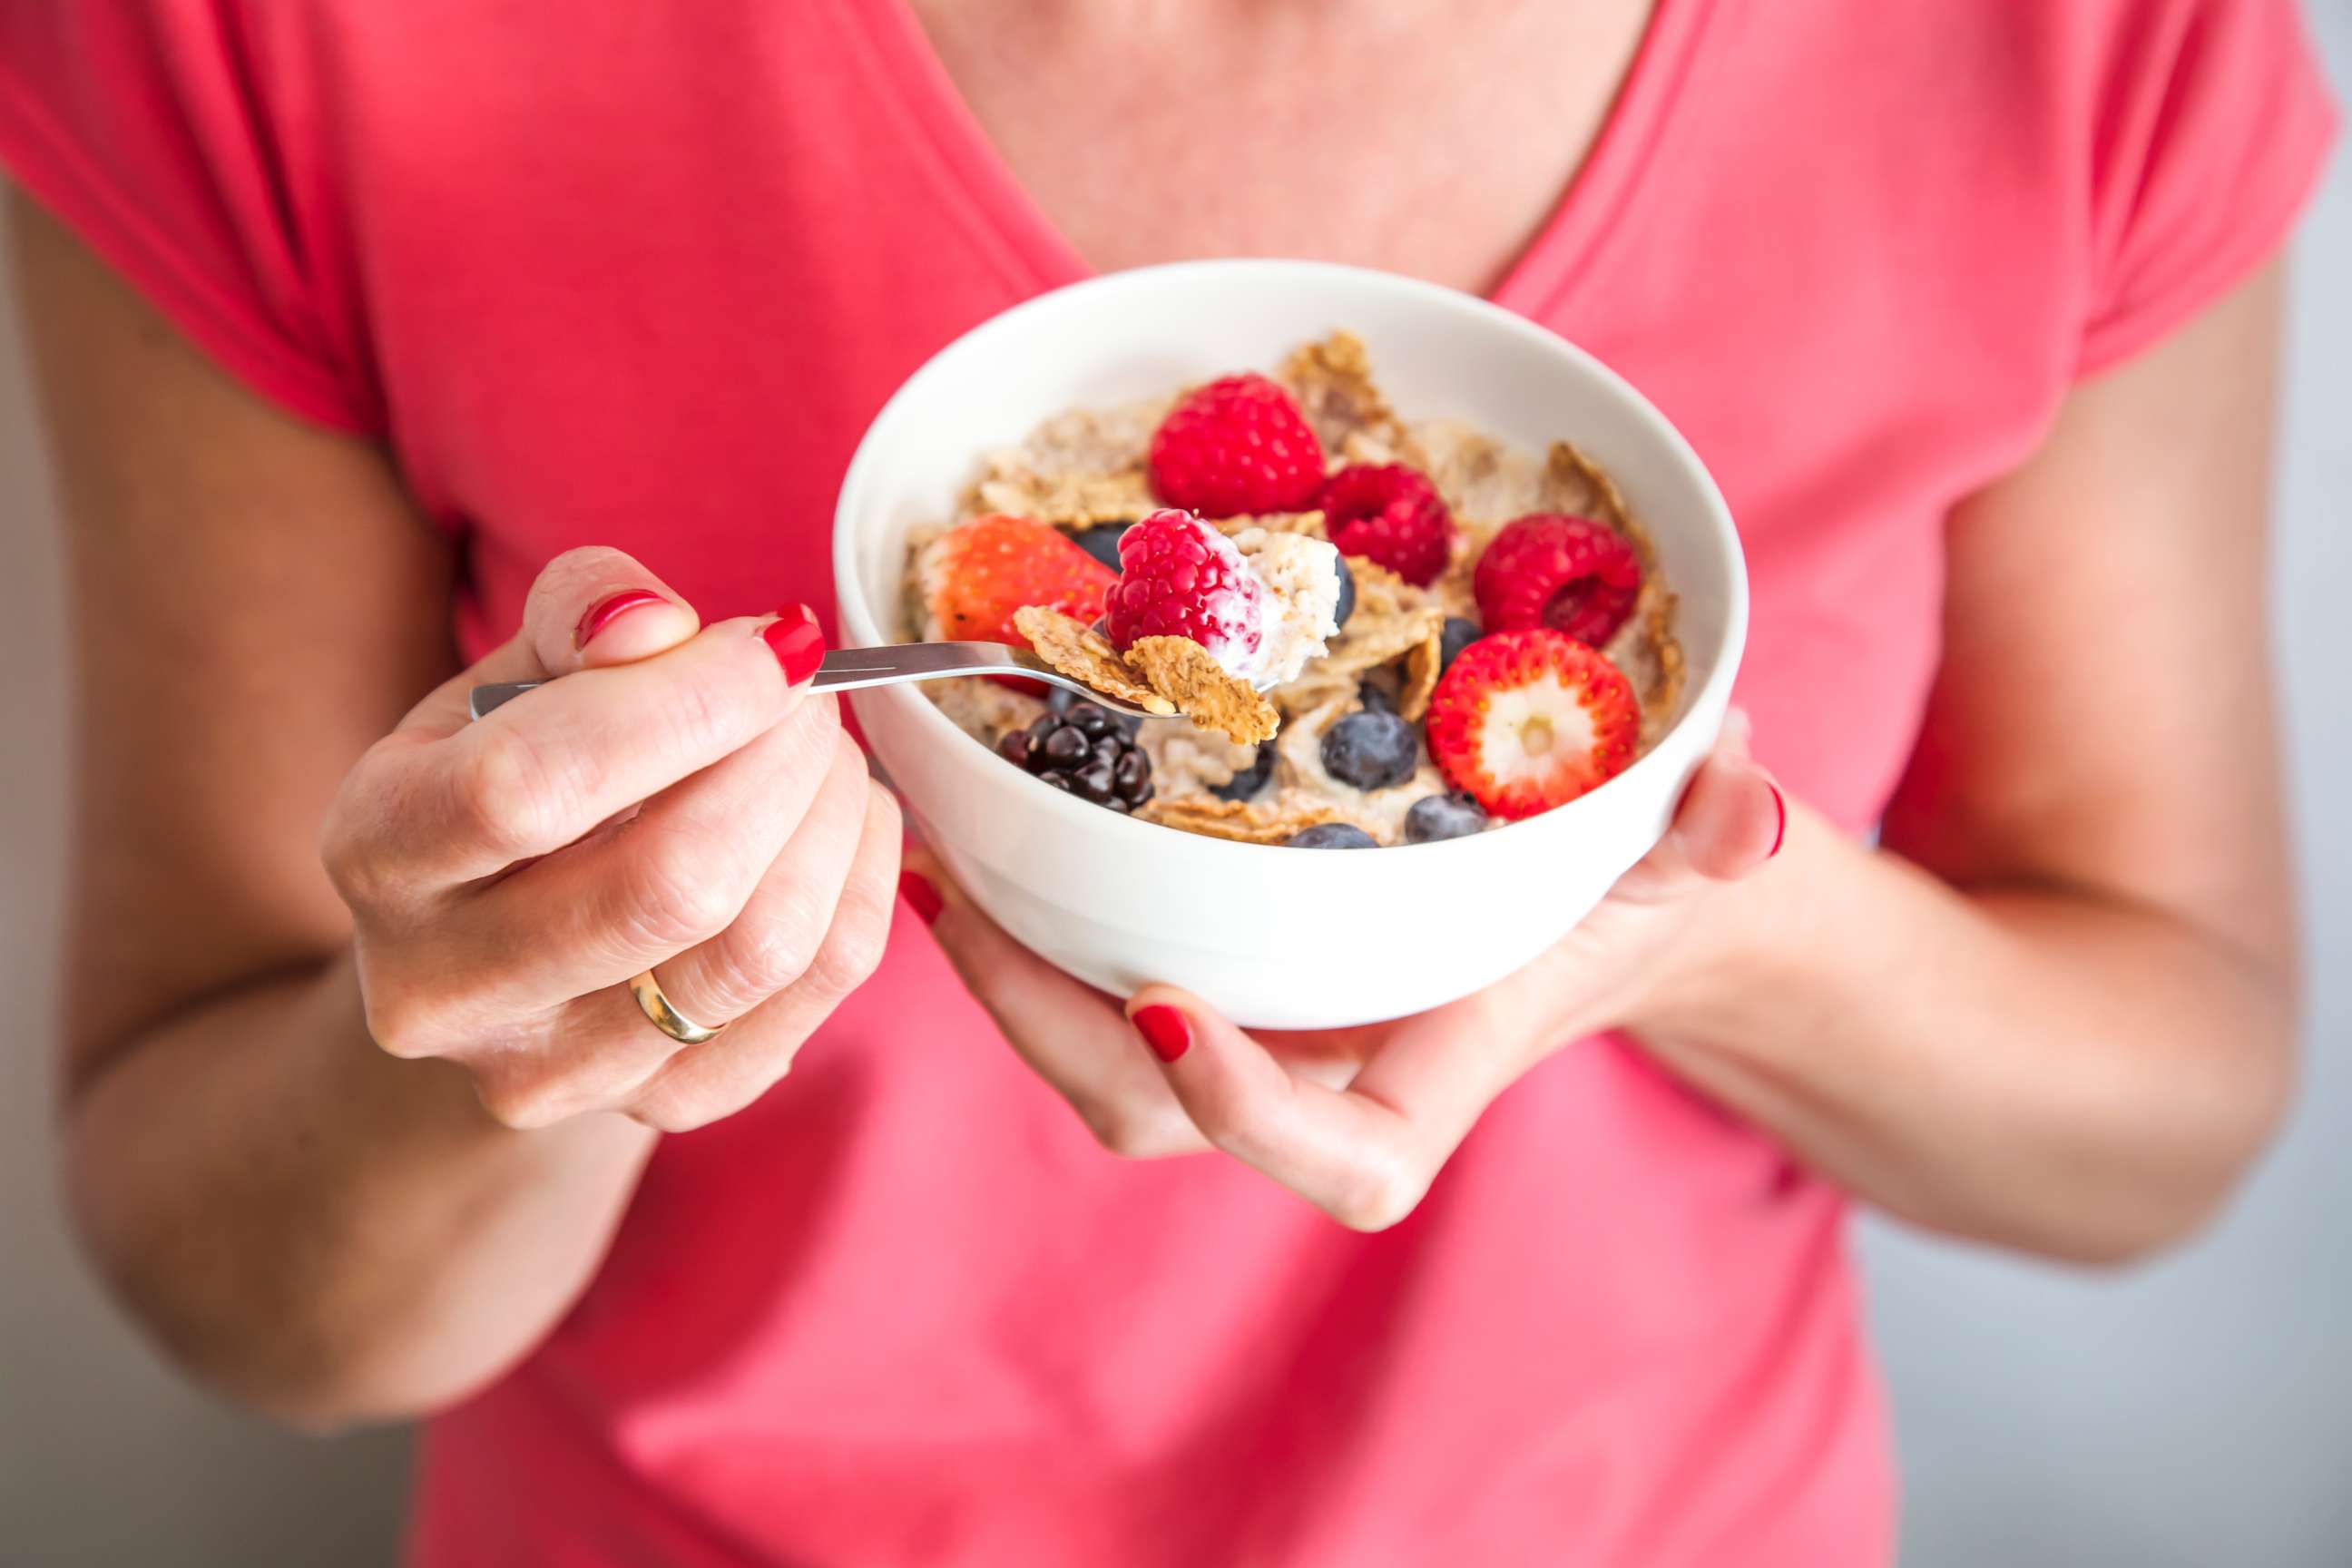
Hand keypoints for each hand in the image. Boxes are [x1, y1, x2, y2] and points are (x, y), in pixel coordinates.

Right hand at [321, 547, 901, 1131]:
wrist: (504, 948)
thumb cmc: (519, 773)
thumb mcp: (515, 675)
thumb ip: (579, 615)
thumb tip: (658, 625)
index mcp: (377, 850)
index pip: (527, 788)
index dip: (680, 705)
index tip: (772, 644)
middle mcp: (443, 990)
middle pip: (667, 886)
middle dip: (776, 763)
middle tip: (809, 694)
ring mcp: (555, 1074)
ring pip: (754, 950)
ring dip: (828, 822)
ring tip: (828, 751)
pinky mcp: (665, 1107)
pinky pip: (813, 995)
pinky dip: (859, 887)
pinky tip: (845, 823)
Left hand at [909, 718, 1781, 1227]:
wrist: (1578, 892)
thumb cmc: (1624, 886)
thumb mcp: (1677, 853)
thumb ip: (1717, 837)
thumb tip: (1748, 799)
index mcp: (1428, 1072)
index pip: (1337, 1157)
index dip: (1246, 1107)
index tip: (1166, 1001)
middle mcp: (1320, 1076)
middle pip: (1157, 1115)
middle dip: (1051, 1030)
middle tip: (970, 909)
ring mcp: (1252, 1035)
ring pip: (1097, 1063)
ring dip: (1008, 983)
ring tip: (937, 866)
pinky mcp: (1208, 980)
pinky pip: (1092, 989)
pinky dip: (1025, 932)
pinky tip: (967, 843)